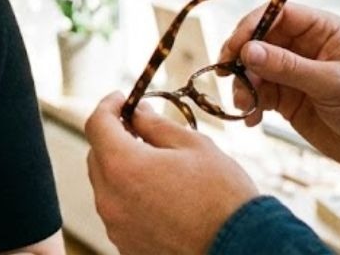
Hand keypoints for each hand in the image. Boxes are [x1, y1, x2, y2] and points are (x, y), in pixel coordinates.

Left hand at [84, 93, 258, 254]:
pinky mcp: (126, 246)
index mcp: (123, 166)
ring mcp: (117, 227)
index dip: (107, 106)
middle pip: (97, 156)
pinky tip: (158, 194)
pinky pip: (118, 212)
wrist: (242, 247)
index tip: (121, 99)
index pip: (96, 125)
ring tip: (155, 164)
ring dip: (122, 169)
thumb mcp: (193, 146)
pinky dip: (129, 197)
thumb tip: (138, 113)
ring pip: (107, 186)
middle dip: (114, 137)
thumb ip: (156, 125)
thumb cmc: (222, 195)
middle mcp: (111, 199)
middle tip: (139, 127)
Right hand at [218, 3, 339, 179]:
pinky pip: (256, 92)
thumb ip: (288, 67)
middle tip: (228, 74)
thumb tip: (248, 50)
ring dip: (243, 84)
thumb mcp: (330, 84)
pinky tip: (252, 119)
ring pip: (252, 67)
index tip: (235, 47)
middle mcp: (302, 44)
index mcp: (320, 29)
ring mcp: (290, 70)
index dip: (252, 25)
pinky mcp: (283, 95)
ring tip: (244, 104)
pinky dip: (249, 103)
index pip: (277, 13)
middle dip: (241, 57)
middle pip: (258, 39)